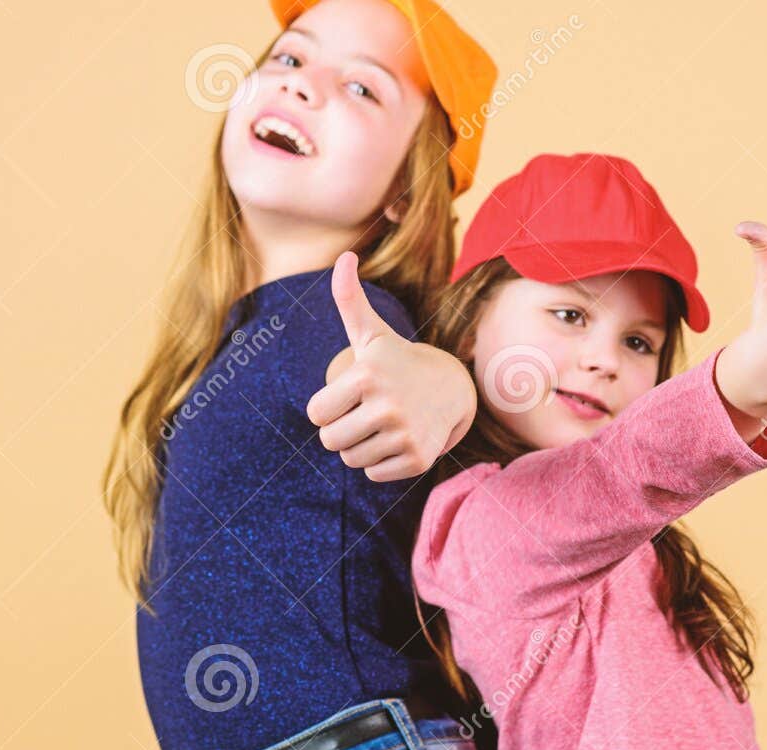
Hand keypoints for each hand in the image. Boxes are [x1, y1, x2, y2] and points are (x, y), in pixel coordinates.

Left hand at [306, 251, 475, 481]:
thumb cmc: (397, 360)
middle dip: (341, 430)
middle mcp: (387, 406)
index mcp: (366, 375)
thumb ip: (348, 299)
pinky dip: (380, 462)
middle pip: (330, 441)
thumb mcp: (371, 332)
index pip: (316, 415)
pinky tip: (398, 439)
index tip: (349, 395)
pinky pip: (373, 474)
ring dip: (359, 446)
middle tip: (365, 412)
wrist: (450, 389)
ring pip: (351, 459)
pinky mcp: (417, 460)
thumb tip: (344, 257)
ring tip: (382, 424)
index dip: (327, 408)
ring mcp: (404, 434)